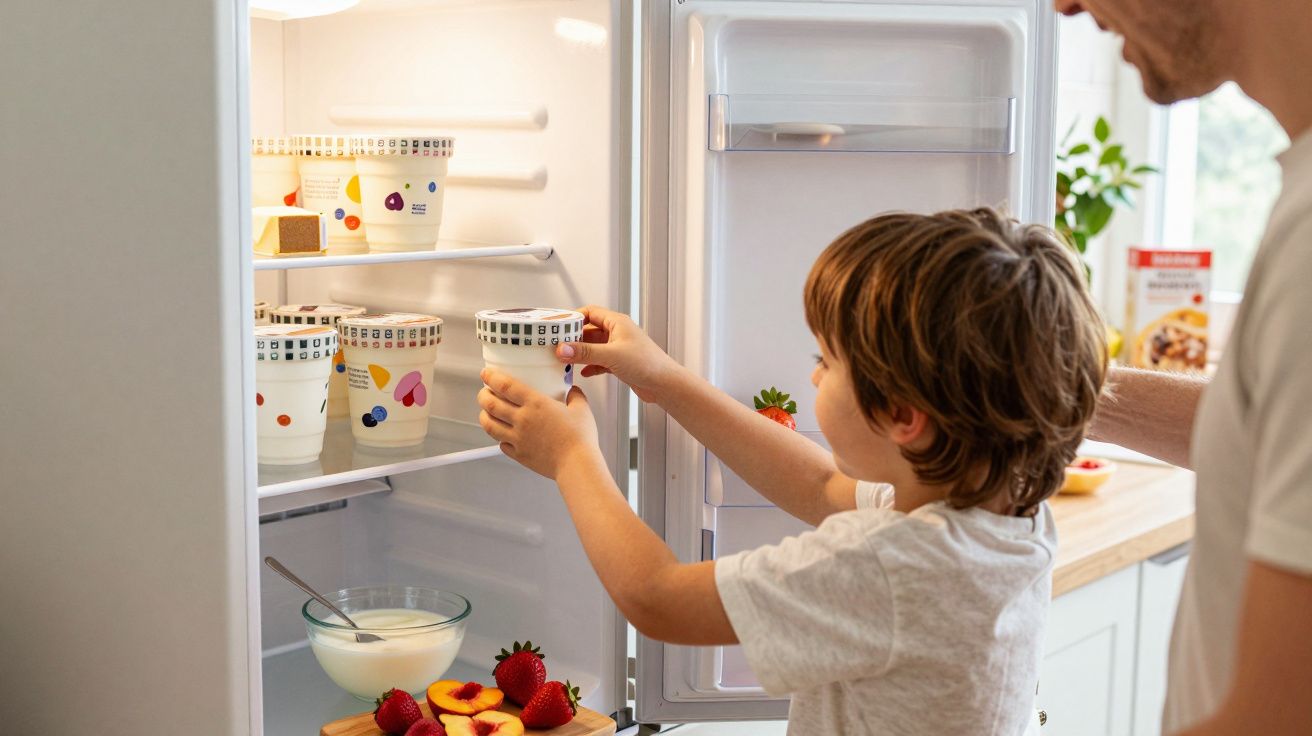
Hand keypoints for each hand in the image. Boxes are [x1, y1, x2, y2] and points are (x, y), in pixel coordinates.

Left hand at [478, 369, 605, 480]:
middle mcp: (522, 419)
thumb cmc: (580, 438)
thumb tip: (573, 391)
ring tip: (486, 413)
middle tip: (484, 392)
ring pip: (489, 425)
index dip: (492, 377)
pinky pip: (501, 445)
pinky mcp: (519, 454)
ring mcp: (518, 438)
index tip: (487, 373)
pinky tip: (503, 436)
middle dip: (482, 395)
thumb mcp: (581, 409)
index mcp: (536, 403)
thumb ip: (575, 396)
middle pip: (491, 404)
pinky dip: (499, 439)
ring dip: (484, 416)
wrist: (577, 464)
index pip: (506, 385)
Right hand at [555, 305, 681, 402]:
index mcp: (617, 322)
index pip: (590, 312)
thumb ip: (585, 352)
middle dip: (573, 339)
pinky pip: (599, 361)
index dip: (573, 318)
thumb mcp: (611, 355)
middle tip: (558, 346)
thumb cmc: (648, 364)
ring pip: (593, 347)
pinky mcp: (620, 363)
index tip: (559, 327)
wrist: (664, 384)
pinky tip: (583, 372)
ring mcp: (618, 348)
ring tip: (565, 360)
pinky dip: (590, 366)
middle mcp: (617, 333)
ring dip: (580, 354)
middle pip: (589, 330)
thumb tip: (563, 348)